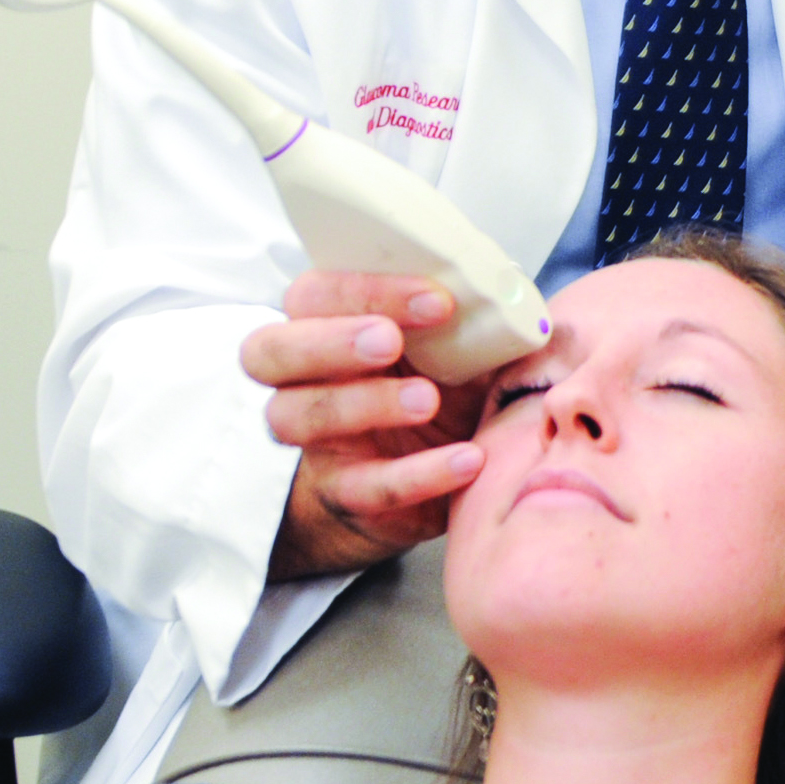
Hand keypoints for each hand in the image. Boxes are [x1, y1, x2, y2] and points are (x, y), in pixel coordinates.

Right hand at [245, 273, 490, 581]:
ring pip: (295, 417)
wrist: (437, 480)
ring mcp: (317, 440)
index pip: (312, 294)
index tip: (437, 298)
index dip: (361, 289)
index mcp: (330, 327)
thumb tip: (516, 296)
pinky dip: (418, 474)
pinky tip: (468, 459)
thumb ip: (472, 318)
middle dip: (329, 340)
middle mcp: (304, 380)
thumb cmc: (446, 389)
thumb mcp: (460, 348)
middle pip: (268, 351)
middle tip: (389, 341)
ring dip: (363, 403)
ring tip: (426, 400)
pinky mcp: (345, 494)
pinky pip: (365, 486)